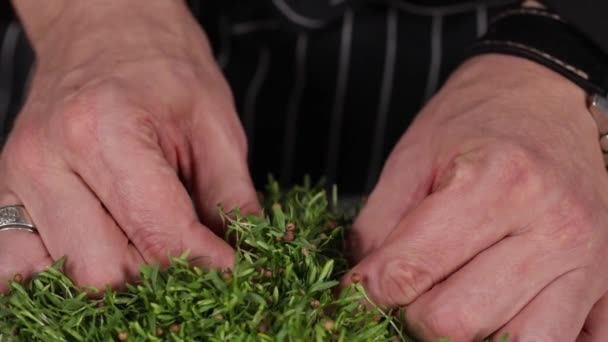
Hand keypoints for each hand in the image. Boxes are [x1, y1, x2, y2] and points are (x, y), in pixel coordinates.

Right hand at [0, 1, 259, 290]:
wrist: (108, 28)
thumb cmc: (163, 66)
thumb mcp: (216, 123)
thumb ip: (232, 196)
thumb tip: (247, 251)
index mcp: (108, 131)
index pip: (159, 233)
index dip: (205, 264)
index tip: (232, 271)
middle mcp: (49, 157)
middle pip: (106, 269)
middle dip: (161, 275)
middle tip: (193, 255)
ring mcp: (19, 176)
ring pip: (65, 274)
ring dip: (118, 275)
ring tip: (148, 245)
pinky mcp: (6, 188)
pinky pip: (15, 262)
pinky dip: (58, 271)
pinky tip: (99, 248)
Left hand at [347, 54, 607, 340]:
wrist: (549, 97)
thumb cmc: (477, 120)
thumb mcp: (413, 154)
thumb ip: (378, 224)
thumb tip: (363, 287)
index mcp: (497, 184)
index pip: (410, 273)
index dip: (370, 289)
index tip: (363, 286)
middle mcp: (552, 228)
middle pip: (456, 323)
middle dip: (415, 314)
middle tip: (411, 288)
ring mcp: (590, 263)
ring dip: (472, 336)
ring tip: (457, 299)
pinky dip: (528, 339)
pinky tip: (505, 314)